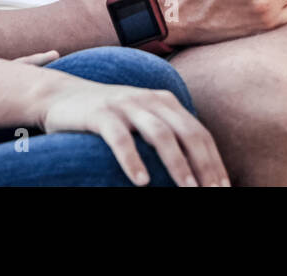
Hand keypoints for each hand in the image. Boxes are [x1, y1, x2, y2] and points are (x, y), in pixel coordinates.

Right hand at [37, 78, 230, 186]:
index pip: (199, 132)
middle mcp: (150, 100)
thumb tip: (195, 169)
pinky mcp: (101, 113)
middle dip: (203, 164)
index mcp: (165, 102)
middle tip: (212, 192)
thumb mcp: (142, 119)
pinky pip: (120, 138)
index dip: (214, 160)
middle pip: (186, 132)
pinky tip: (141, 181)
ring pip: (160, 134)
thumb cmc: (108, 115)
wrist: (61, 94)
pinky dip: (133, 160)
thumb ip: (166, 133)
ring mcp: (125, 104)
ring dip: (177, 164)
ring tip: (188, 188)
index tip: (224, 187)